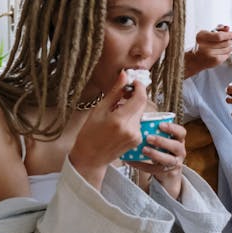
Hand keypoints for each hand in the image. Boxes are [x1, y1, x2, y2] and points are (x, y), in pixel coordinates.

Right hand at [70, 72, 147, 186]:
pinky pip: (138, 122)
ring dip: (132, 107)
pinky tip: (119, 122)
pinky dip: (131, 117)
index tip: (134, 81)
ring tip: (116, 111)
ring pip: (140, 113)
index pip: (140, 98)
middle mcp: (131, 129)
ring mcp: (136, 136)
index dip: (140, 86)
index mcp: (120, 120)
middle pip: (142, 104)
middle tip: (122, 93)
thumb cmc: (89, 134)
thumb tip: (124, 75)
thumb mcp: (99, 109)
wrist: (90, 158)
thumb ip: (115, 92)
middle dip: (134, 96)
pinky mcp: (138, 140)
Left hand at [128, 120, 186, 198]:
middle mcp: (180, 151)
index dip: (172, 128)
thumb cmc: (163, 150)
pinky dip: (142, 165)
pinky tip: (131, 161)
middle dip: (162, 141)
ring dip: (155, 154)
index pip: (181, 132)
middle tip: (148, 138)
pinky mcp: (166, 172)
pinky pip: (154, 169)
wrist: (169, 172)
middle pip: (175, 146)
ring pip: (168, 159)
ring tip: (143, 150)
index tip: (160, 125)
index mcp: (179, 140)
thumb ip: (156, 131)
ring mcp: (175, 163)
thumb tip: (137, 119)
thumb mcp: (164, 140)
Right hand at [190, 25, 231, 69]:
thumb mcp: (207, 34)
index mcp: (201, 37)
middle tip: (229, 39)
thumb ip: (218, 30)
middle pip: (225, 43)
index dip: (227, 35)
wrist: (196, 59)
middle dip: (229, 40)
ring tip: (224, 45)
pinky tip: (221, 51)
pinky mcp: (215, 61)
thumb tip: (228, 28)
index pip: (219, 36)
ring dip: (229, 46)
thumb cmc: (203, 44)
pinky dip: (227, 52)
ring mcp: (210, 55)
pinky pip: (227, 54)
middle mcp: (204, 47)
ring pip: (228, 49)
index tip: (231, 34)